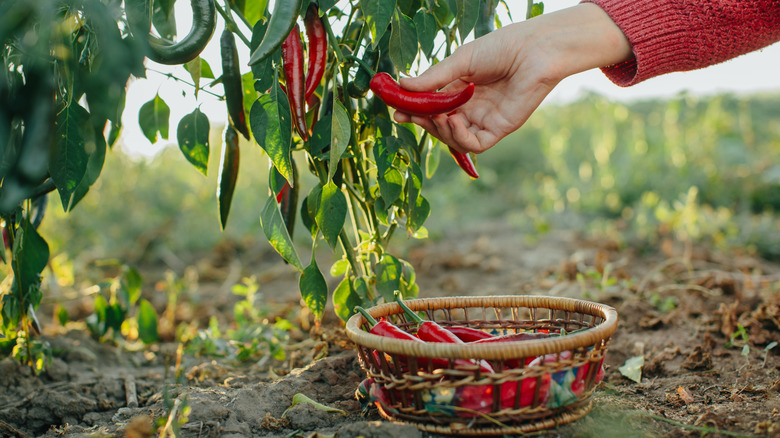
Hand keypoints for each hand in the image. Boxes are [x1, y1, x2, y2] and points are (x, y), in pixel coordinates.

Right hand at [393, 4, 631, 154]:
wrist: (534, 50)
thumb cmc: (501, 48)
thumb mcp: (460, 61)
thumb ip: (433, 78)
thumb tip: (402, 85)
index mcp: (461, 90)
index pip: (433, 107)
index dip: (414, 112)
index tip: (397, 112)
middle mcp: (472, 107)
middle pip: (440, 126)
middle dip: (423, 123)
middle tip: (409, 115)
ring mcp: (485, 120)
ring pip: (454, 139)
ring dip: (440, 132)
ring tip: (437, 117)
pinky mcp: (499, 129)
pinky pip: (474, 144)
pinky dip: (460, 138)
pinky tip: (454, 122)